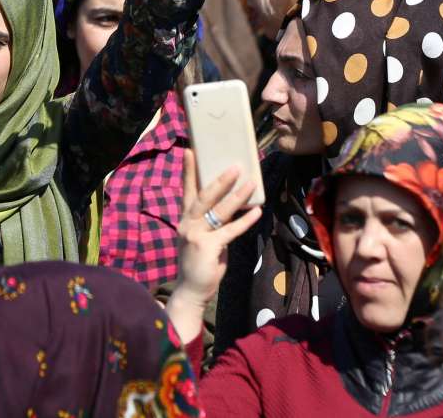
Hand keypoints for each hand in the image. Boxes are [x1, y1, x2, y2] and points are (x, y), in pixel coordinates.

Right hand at [166, 148, 261, 341]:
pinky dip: (244, 221)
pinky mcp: (207, 247)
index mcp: (185, 220)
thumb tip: (232, 210)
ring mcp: (195, 235)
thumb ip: (212, 224)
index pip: (187, 191)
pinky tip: (257, 212)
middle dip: (219, 179)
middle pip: (203, 196)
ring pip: (218, 210)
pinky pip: (229, 231)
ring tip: (250, 182)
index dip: (189, 171)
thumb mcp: (202, 239)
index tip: (190, 151)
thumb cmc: (199, 264)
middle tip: (234, 165)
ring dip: (236, 196)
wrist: (191, 291)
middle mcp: (187, 224)